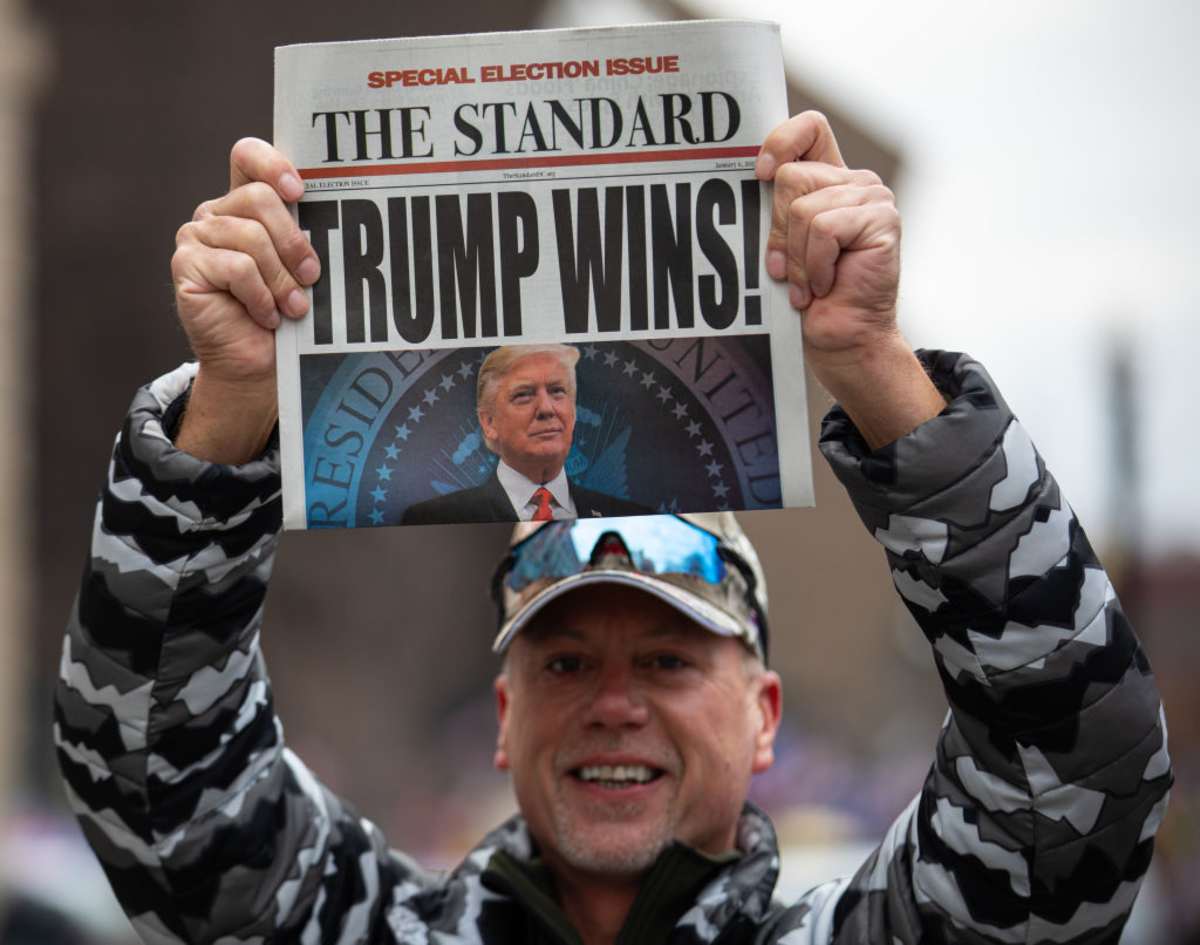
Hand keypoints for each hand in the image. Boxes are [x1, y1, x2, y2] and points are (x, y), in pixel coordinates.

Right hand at [171, 139, 320, 462]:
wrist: (257, 363)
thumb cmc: (284, 314)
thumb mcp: (301, 269)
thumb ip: (306, 236)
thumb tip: (342, 212)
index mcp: (244, 204)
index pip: (247, 156)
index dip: (272, 164)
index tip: (301, 190)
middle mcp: (216, 214)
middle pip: (259, 198)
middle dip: (294, 241)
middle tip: (312, 276)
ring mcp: (196, 238)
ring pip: (251, 237)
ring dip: (281, 278)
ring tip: (294, 308)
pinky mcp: (186, 266)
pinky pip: (236, 267)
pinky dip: (260, 295)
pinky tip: (268, 316)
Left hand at [756, 112, 942, 448]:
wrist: (842, 338)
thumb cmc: (810, 297)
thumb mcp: (783, 245)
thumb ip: (775, 209)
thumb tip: (748, 180)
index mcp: (830, 180)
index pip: (809, 128)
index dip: (780, 141)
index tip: (759, 175)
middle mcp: (853, 183)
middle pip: (790, 177)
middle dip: (778, 230)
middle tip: (788, 269)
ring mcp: (872, 198)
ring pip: (803, 208)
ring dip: (798, 257)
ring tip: (810, 284)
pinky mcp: (882, 220)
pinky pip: (824, 228)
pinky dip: (816, 265)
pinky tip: (827, 285)